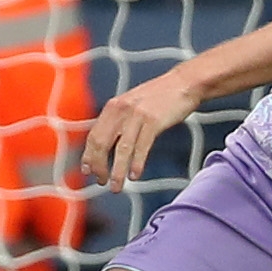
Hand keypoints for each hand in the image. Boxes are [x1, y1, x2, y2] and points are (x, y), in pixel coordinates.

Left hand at [80, 71, 203, 185]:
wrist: (184, 82)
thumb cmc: (160, 96)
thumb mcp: (132, 104)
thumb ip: (119, 120)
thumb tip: (107, 143)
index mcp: (113, 106)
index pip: (93, 135)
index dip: (88, 155)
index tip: (87, 171)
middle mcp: (121, 110)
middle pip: (102, 143)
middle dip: (99, 166)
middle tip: (101, 182)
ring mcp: (137, 115)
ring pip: (121, 149)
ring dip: (116, 171)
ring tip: (115, 187)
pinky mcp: (154, 121)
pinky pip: (142, 147)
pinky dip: (136, 163)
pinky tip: (134, 175)